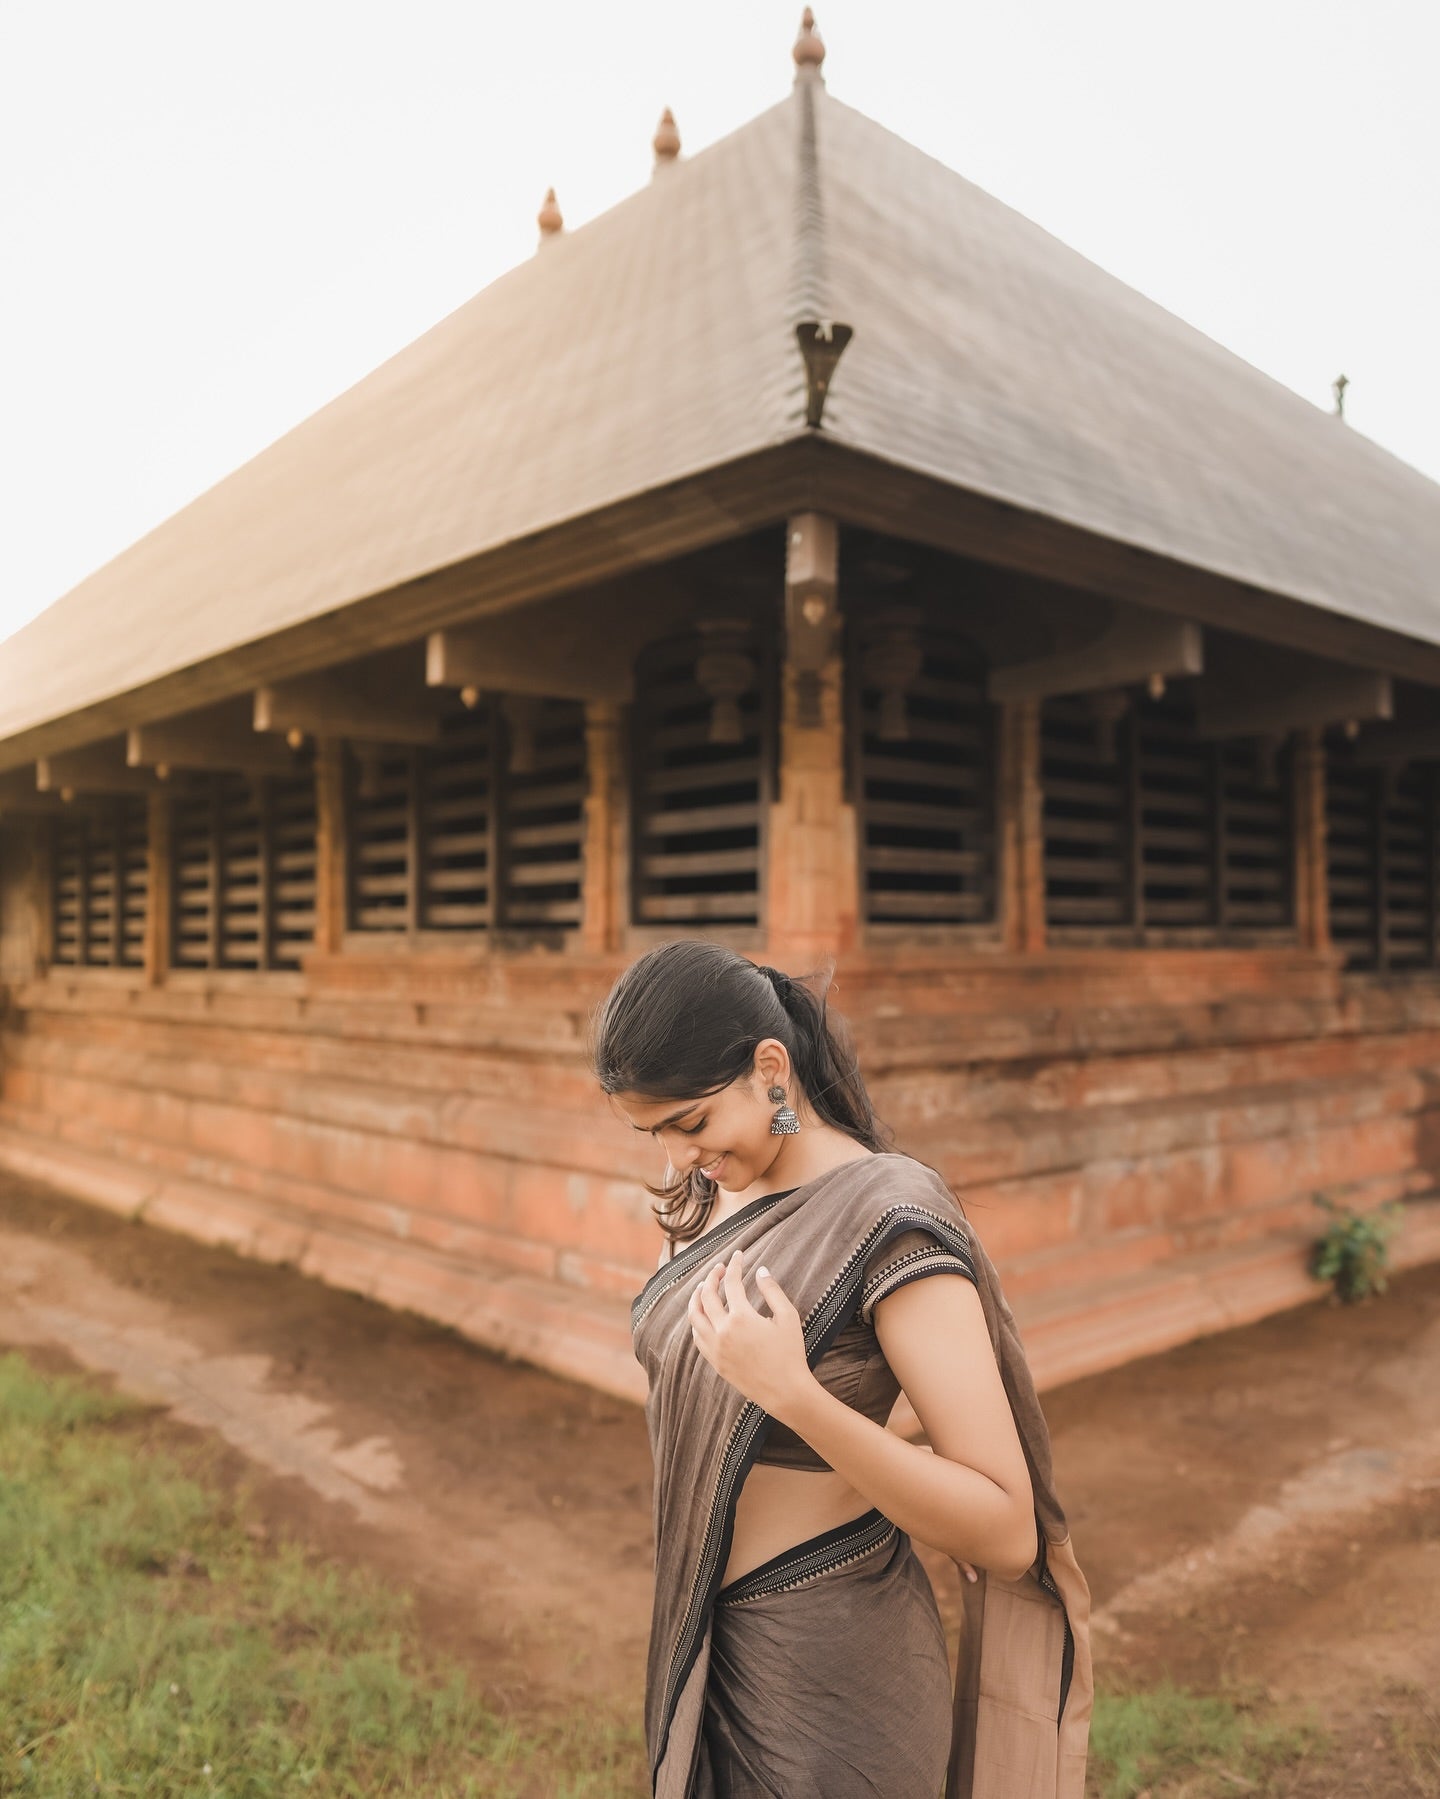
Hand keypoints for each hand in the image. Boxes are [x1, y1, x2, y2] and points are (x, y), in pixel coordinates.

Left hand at [688, 1249, 814, 1420]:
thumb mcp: (788, 1317)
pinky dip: (697, 1322)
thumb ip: (772, 1291)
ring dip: (696, 1298)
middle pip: (707, 1295)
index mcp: (742, 1317)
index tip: (739, 1255)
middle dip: (712, 1277)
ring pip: (694, 1317)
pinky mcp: (715, 1362)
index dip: (735, 1265)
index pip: (732, 1283)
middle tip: (720, 1268)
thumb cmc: (790, 1353)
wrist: (785, 1391)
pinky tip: (703, 1316)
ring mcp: (716, 1348)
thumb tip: (760, 1270)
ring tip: (702, 1287)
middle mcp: (723, 1331)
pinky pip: (697, 1337)